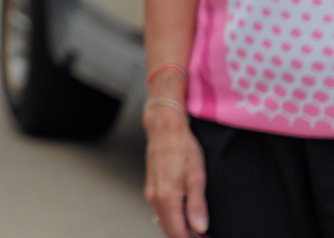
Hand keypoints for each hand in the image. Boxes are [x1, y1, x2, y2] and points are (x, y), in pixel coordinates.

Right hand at [144, 101, 208, 236]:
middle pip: (169, 230)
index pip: (177, 233)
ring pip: (165, 221)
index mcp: (166, 198)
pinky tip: (188, 211)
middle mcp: (154, 198)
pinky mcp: (152, 188)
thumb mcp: (197, 177)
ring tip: (199, 224)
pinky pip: (162, 211)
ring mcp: (151, 193)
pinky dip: (174, 217)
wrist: (165, 129)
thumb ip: (197, 206)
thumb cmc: (183, 149)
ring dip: (181, 227)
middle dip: (186, 235)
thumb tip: (200, 229)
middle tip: (205, 234)